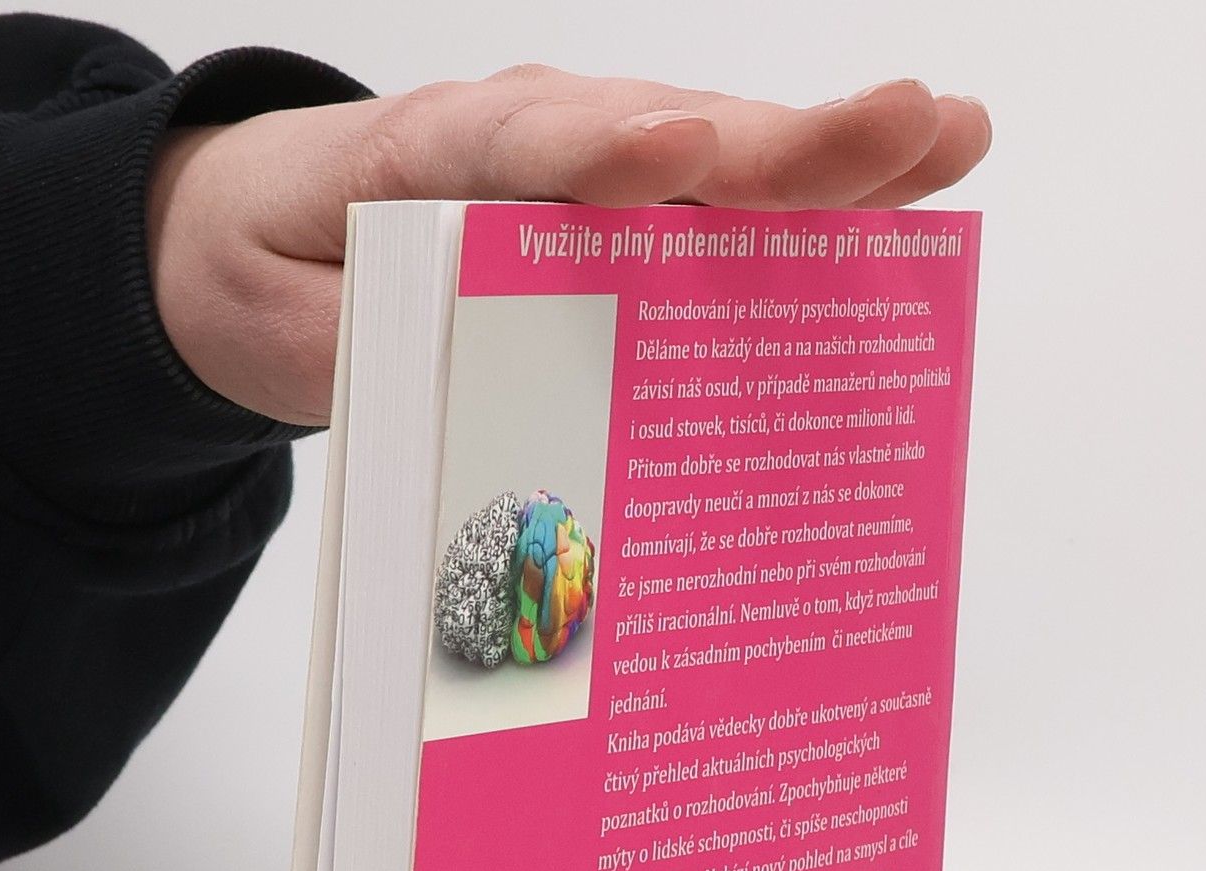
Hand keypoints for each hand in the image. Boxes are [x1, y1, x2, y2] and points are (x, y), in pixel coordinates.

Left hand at [147, 65, 990, 424]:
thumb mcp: (289, 334)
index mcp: (434, 160)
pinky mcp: (623, 208)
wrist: (256, 236)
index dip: (609, 154)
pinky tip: (899, 223)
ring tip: (949, 142)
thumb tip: (487, 409)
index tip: (687, 150)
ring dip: (832, 163)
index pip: (531, 151)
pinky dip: (803, 224)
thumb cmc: (274, 271)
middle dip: (786, 144)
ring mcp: (591, 167)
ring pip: (719, 164)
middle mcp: (535, 143)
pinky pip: (718, 214)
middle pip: (672, 139)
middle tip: (910, 126)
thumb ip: (377, 360)